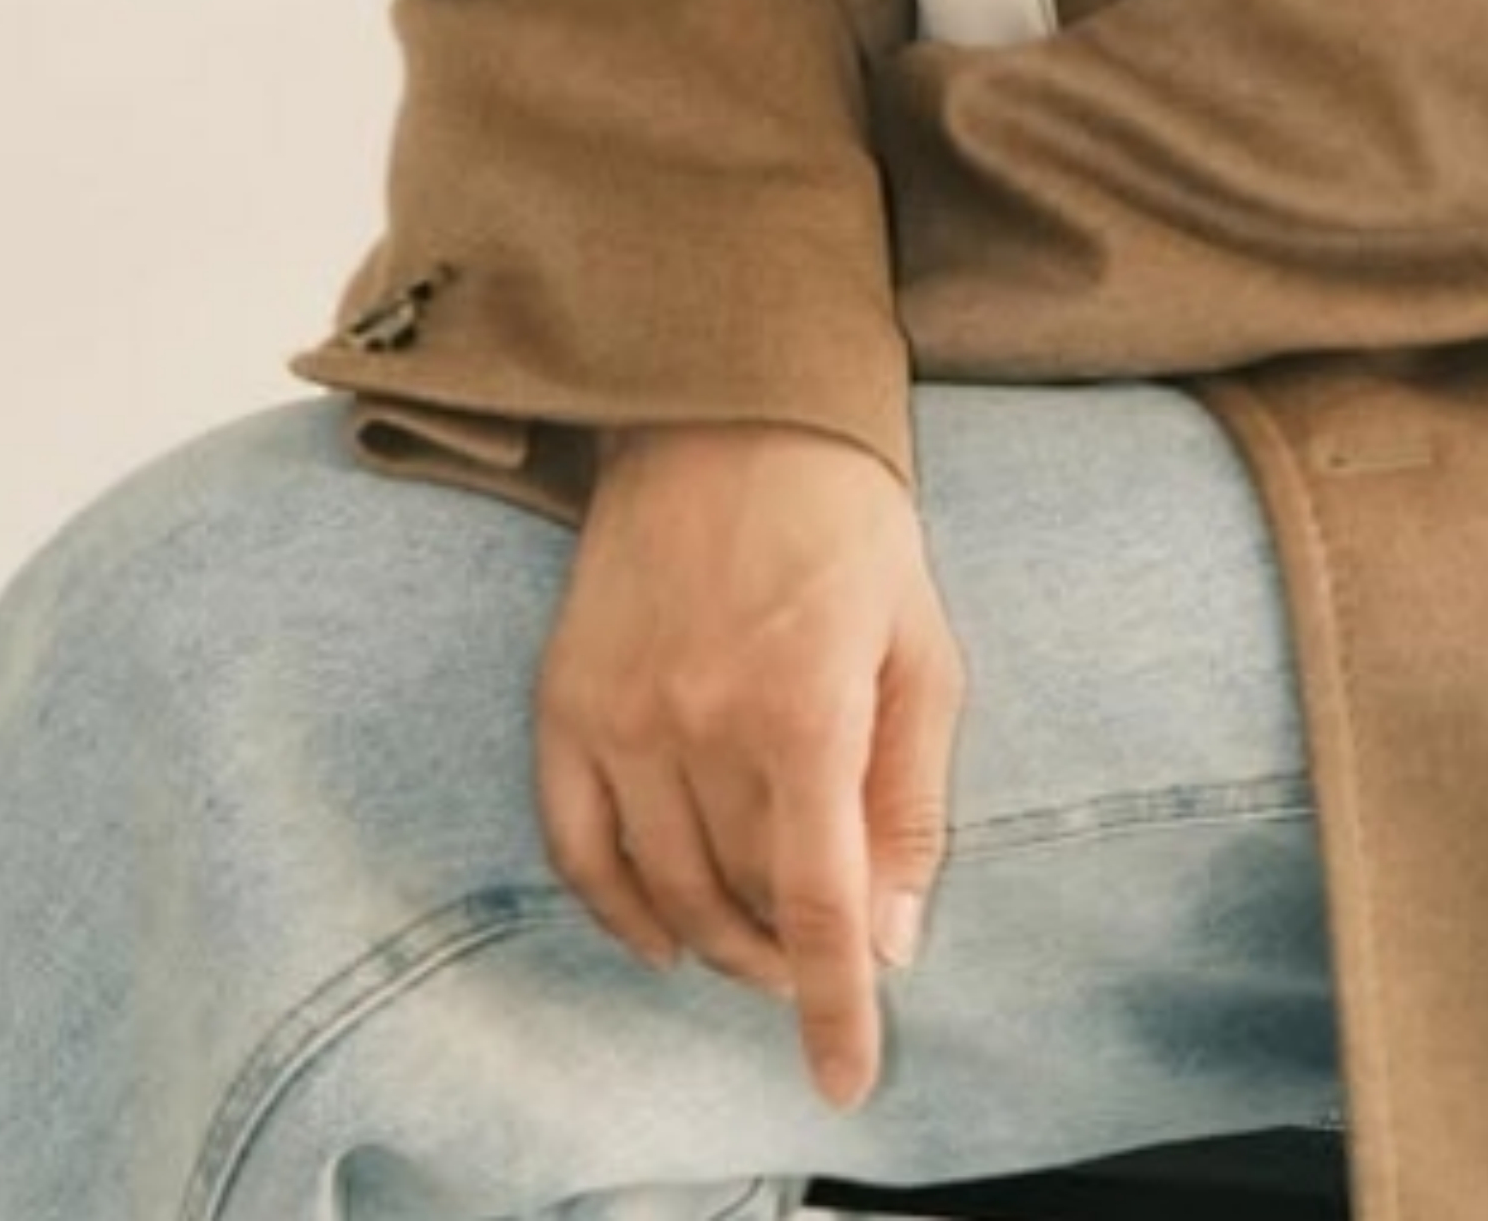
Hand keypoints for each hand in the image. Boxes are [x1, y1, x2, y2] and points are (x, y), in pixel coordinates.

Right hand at [534, 418, 965, 1111]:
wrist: (726, 407)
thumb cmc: (849, 524)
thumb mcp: (921, 647)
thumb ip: (910, 799)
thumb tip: (892, 937)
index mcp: (805, 707)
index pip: (820, 903)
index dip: (835, 1005)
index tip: (845, 1080)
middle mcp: (702, 721)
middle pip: (743, 903)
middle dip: (793, 957)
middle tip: (829, 956)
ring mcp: (623, 712)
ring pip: (665, 889)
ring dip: (718, 941)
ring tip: (762, 940)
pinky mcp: (565, 698)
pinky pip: (577, 846)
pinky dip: (618, 909)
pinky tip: (661, 930)